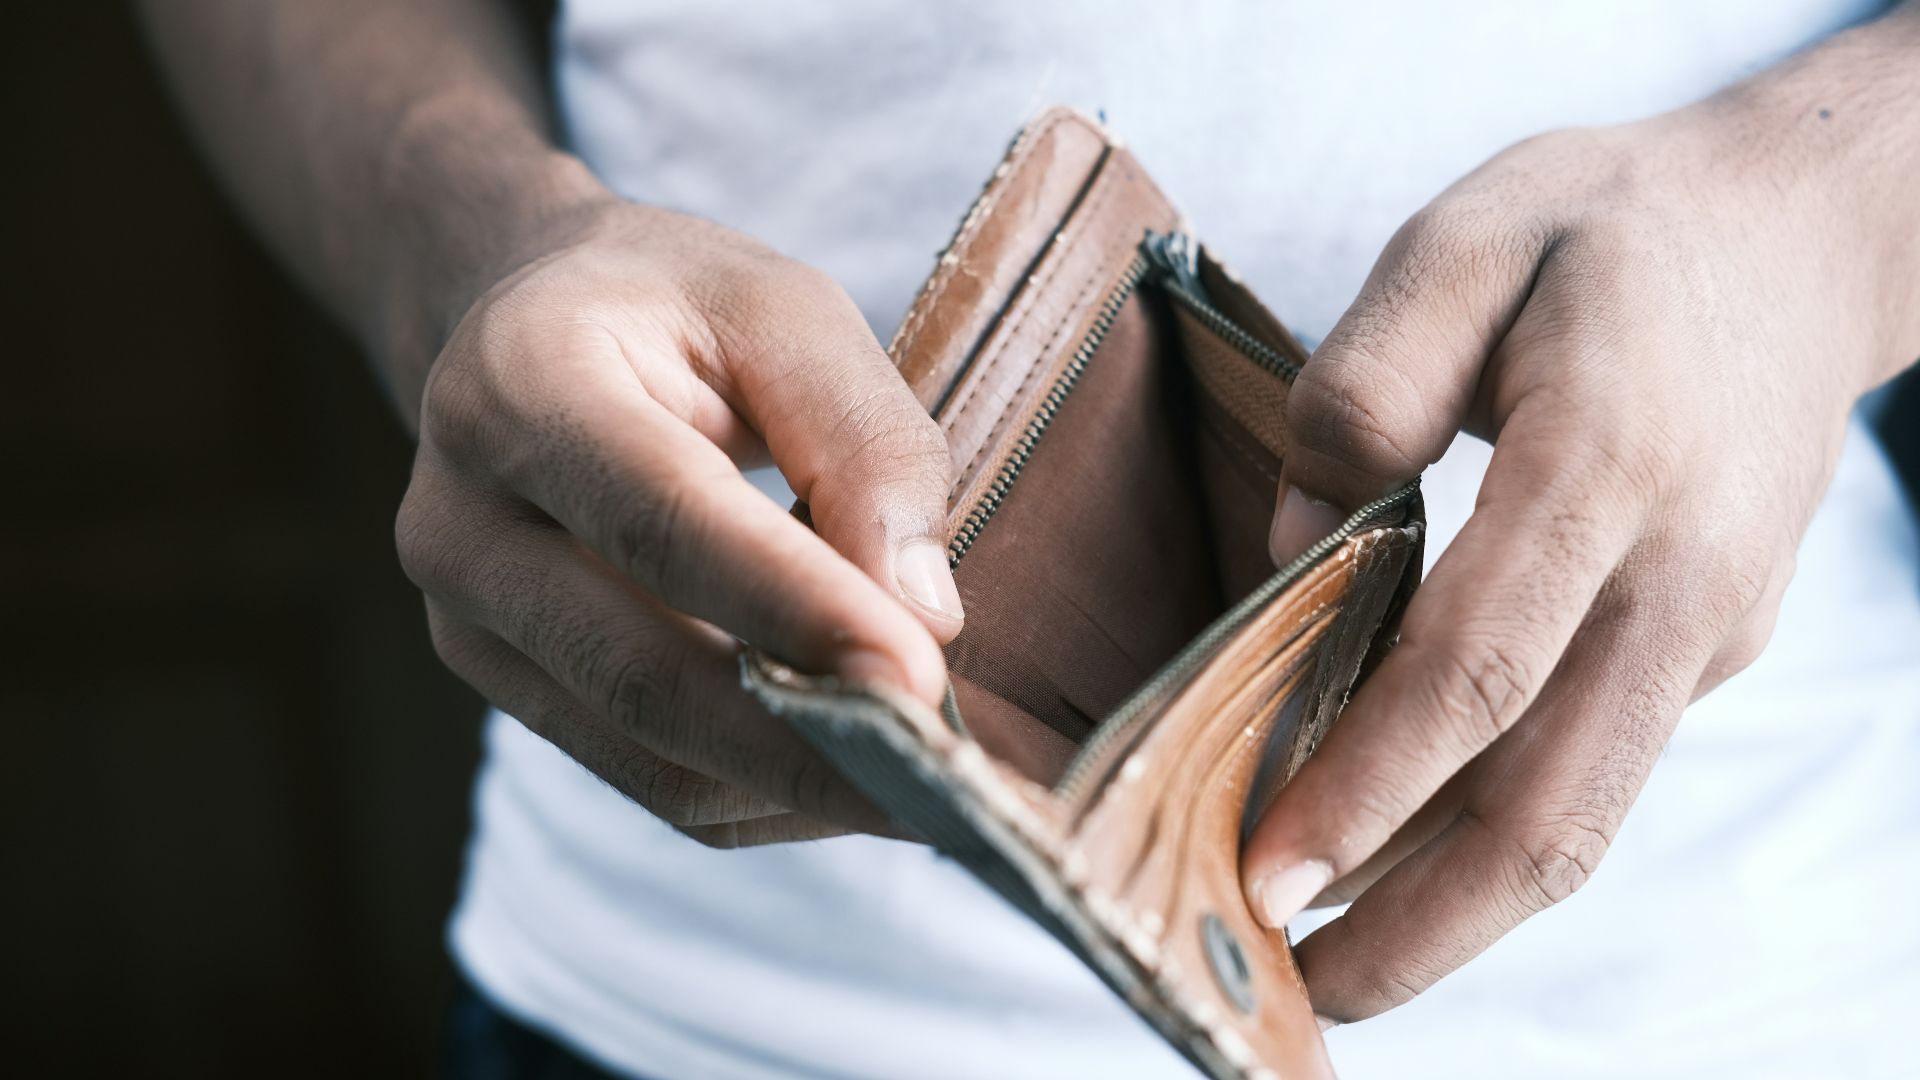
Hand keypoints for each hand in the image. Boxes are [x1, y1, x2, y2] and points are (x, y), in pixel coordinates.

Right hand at [396, 195, 967, 846]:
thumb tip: (924, 616)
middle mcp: (462, 519)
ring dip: (800, 787)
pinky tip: (853, 768)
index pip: (665, 523)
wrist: (530, 329)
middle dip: (808, 744)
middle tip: (948, 780)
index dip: (796, 611)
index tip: (920, 681)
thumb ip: (863, 443)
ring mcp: (468, 623)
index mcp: (522, 384)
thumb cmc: (676, 310)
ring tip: (928, 782)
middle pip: (643, 674)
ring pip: (650, 759)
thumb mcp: (788, 312)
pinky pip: (653, 783)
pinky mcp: (507, 690)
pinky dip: (767, 795)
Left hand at [1242, 22, 1919, 1024]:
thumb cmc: (1607, 232)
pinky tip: (1404, 853)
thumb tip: (1296, 548)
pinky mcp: (1708, 648)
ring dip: (1460, 912)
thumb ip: (1365, 386)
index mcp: (1610, 461)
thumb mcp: (1467, 240)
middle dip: (1421, 923)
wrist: (1798, 239)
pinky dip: (1496, 832)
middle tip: (1297, 990)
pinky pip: (1594, 765)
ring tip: (1339, 963)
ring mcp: (1708, 626)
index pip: (1480, 666)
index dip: (1370, 785)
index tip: (1267, 870)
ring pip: (1584, 813)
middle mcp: (1679, 575)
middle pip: (1551, 802)